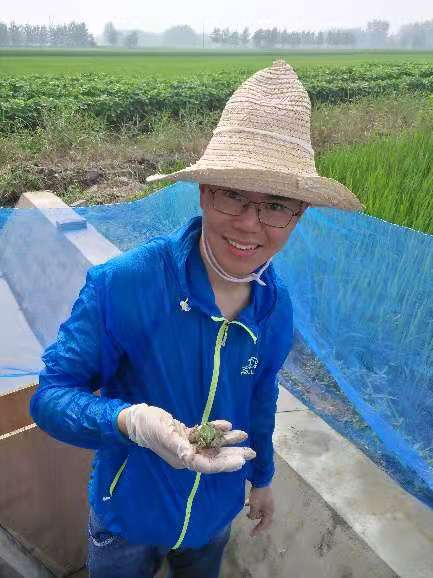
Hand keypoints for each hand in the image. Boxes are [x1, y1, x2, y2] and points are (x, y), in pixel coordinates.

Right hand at [119, 404, 255, 473]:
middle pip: (214, 457)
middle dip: (233, 455)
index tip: (240, 462)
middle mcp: (187, 454)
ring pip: (212, 445)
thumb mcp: (163, 434)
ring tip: (245, 436)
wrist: (137, 418)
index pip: (207, 464)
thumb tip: (190, 456)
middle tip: (252, 453)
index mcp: (182, 459)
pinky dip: (216, 430)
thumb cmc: (149, 426)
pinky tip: (227, 426)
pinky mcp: (186, 435)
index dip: (224, 464)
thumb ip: (178, 445)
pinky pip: (205, 434)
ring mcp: (187, 445)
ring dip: (228, 441)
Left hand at [246, 486, 273, 536]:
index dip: (258, 530)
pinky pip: (259, 504)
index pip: (264, 524)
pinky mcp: (264, 496)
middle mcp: (270, 508)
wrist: (261, 480)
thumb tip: (251, 517)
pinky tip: (246, 503)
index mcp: (269, 512)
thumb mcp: (254, 506)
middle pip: (263, 518)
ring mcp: (267, 502)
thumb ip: (252, 515)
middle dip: (256, 520)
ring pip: (260, 511)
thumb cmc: (258, 495)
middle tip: (250, 522)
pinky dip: (253, 506)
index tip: (251, 534)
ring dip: (254, 512)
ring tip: (246, 512)